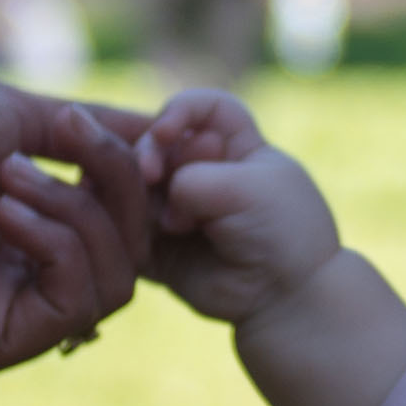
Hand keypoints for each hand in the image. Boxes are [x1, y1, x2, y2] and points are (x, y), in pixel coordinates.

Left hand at [0, 53, 156, 383]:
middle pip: (127, 272)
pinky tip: (5, 204)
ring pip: (111, 289)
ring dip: (78, 210)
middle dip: (119, 195)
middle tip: (71, 134)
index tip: (143, 137)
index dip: (141, 194)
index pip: (121, 250)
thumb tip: (164, 134)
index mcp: (14, 261)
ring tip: (11, 170)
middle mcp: (6, 308)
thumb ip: (98, 141)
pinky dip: (55, 239)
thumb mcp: (29, 123)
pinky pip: (73, 301)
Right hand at [137, 91, 344, 326]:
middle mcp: (202, 171)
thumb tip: (144, 190)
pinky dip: (120, 224)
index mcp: (234, 145)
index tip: (167, 133)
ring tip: (157, 218)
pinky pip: (123, 227)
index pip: (198, 107)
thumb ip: (191, 177)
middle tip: (151, 175)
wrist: (284, 298)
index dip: (178, 112)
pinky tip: (128, 233)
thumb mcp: (246, 188)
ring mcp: (177, 208)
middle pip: (155, 143)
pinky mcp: (157, 245)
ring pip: (133, 184)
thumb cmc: (281, 233)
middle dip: (147, 153)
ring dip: (134, 192)